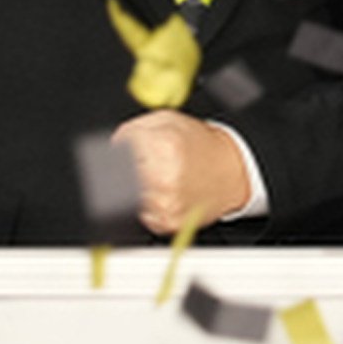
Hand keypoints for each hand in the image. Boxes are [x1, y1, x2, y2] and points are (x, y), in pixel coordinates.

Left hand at [111, 111, 256, 236]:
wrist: (232, 169)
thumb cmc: (199, 144)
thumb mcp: (166, 120)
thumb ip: (132, 130)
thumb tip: (110, 147)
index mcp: (162, 147)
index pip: (115, 156)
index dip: (116, 155)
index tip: (122, 155)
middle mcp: (164, 179)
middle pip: (117, 181)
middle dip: (123, 173)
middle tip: (140, 166)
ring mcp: (166, 204)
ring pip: (126, 199)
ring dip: (134, 190)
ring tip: (155, 178)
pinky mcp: (168, 223)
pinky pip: (141, 216)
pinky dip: (145, 205)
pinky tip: (162, 193)